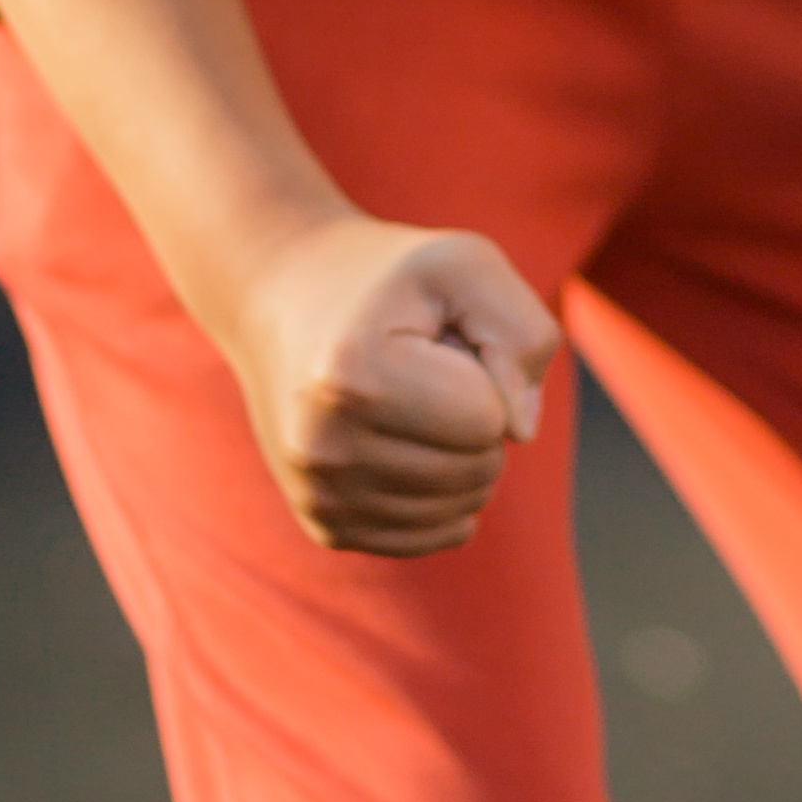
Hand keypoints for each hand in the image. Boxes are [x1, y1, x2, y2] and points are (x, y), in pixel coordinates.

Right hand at [223, 212, 559, 554]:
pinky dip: (444, 497)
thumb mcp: (464, 264)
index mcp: (354, 377)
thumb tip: (520, 431)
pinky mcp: (324, 525)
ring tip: (409, 404)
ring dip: (462, 458)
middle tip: (424, 372)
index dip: (486, 375)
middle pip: (478, 472)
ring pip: (462, 512)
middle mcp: (324, 447)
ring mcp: (319, 495)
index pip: (488, 420)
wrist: (279, 298)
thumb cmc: (386, 279)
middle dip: (478, 420)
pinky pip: (434, 538)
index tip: (436, 342)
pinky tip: (407, 446)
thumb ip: (522, 333)